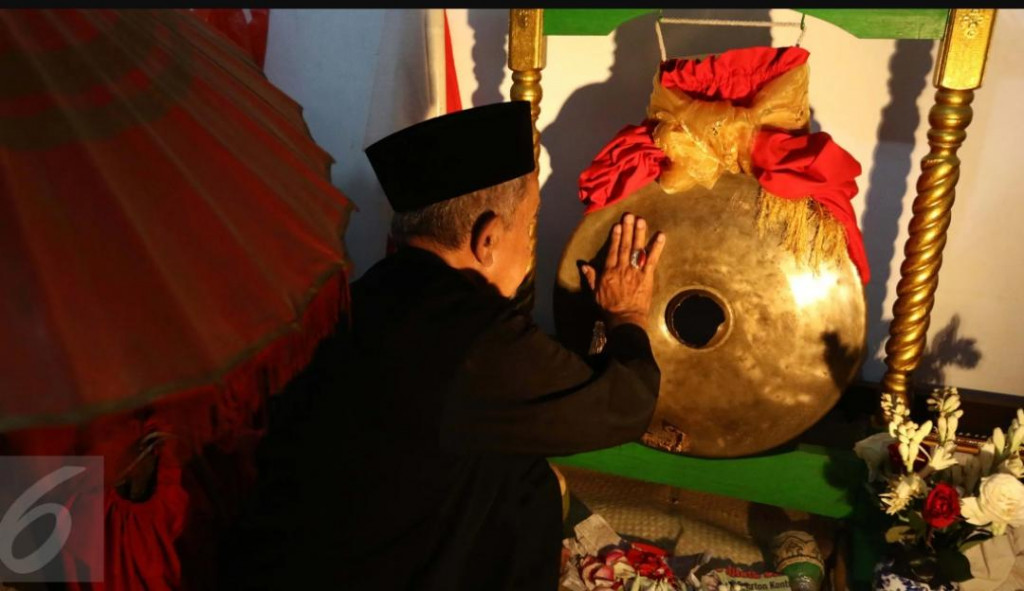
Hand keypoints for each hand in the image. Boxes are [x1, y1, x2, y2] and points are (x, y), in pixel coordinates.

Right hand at [580, 213, 665, 330]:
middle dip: (628, 230)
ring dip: (640, 234)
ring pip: (637, 250)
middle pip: (625, 246)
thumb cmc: (609, 307)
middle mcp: (622, 269)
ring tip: (641, 221)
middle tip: (630, 216)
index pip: (613, 250)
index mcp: (609, 272)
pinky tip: (661, 236)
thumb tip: (583, 265)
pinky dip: (657, 248)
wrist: (625, 319)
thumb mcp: (595, 293)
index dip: (615, 237)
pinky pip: (653, 260)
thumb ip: (591, 277)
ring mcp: (635, 272)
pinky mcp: (647, 277)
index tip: (618, 225)